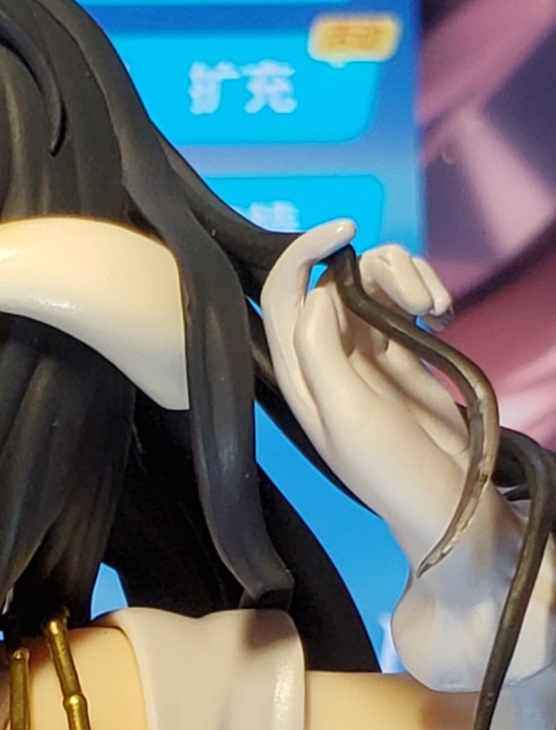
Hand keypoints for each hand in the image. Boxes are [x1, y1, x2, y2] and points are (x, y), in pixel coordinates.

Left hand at [260, 220, 463, 568]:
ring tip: (436, 310)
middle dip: (379, 270)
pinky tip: (443, 317)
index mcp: (299, 371)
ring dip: (407, 278)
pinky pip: (403, 297)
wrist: (447, 499)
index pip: (283, 294)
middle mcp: (325, 354)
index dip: (303, 252)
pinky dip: (424, 291)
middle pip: (335, 277)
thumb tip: (319, 291)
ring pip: (373, 279)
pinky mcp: (402, 348)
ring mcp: (365, 349)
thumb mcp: (347, 415)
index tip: (346, 230)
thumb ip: (320, 351)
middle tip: (419, 301)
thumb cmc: (391, 468)